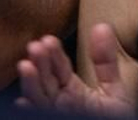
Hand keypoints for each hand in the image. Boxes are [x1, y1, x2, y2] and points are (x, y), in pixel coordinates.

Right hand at [15, 25, 135, 115]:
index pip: (59, 67)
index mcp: (72, 88)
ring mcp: (55, 112)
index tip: (48, 39)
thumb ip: (106, 62)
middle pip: (46, 79)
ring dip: (31, 82)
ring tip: (26, 66)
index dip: (54, 53)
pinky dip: (30, 110)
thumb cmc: (112, 119)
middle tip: (36, 47)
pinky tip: (23, 102)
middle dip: (40, 63)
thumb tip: (102, 27)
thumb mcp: (114, 90)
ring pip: (38, 96)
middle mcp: (59, 100)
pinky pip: (38, 115)